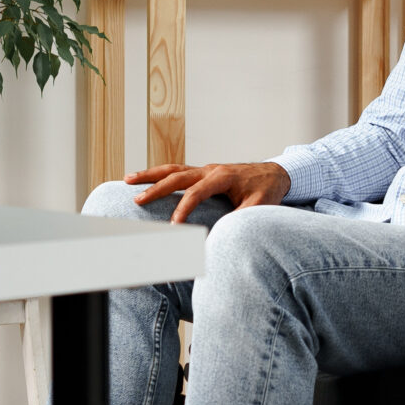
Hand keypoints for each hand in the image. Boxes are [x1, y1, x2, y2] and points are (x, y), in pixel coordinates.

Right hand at [125, 161, 290, 223]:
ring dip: (150, 174)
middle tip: (136, 199)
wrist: (276, 173)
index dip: (183, 209)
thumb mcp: (259, 206)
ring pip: (173, 169)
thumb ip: (240, 218)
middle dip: (155, 187)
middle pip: (177, 176)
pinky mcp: (204, 172)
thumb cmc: (267, 190)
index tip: (173, 226)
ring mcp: (206, 169)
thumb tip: (222, 235)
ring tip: (128, 180)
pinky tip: (147, 180)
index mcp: (222, 177)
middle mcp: (210, 169)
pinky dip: (161, 175)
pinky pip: (178, 171)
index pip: (196, 193)